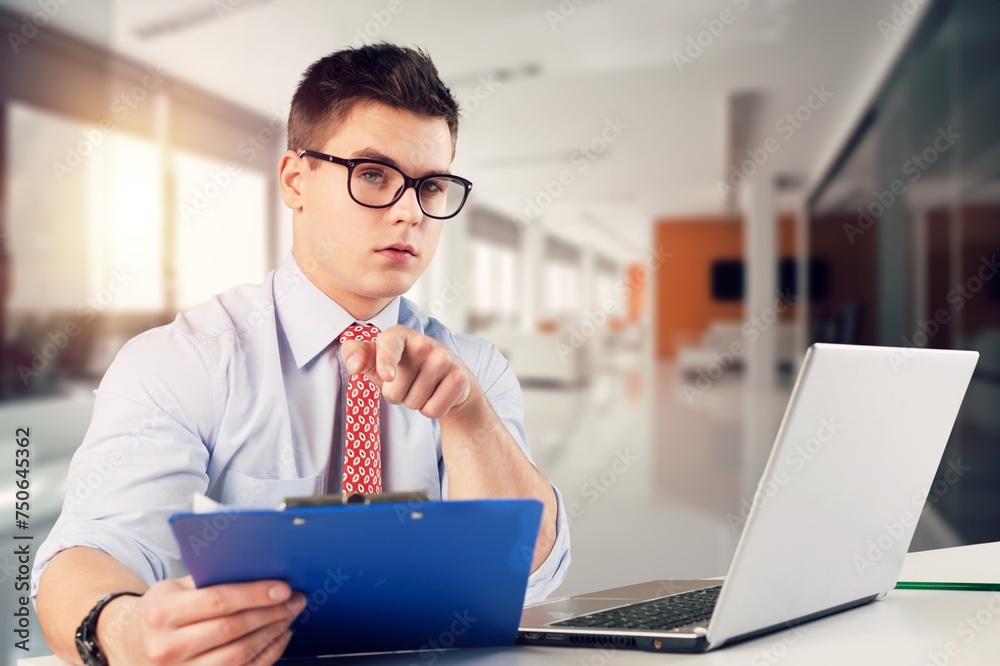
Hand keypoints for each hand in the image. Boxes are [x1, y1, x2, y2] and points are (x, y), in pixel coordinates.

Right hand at [99, 576, 305, 664]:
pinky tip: (277, 639)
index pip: (218, 601)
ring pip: (239, 657)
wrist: (130, 644)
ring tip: (288, 618)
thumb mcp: (174, 588)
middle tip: (295, 601)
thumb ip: (209, 580)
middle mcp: (167, 647)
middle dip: (271, 614)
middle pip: (232, 630)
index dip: (255, 595)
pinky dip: (265, 656)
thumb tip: (259, 571)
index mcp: (162, 613)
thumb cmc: (160, 610)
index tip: (283, 589)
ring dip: (271, 635)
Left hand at [341, 325, 477, 419]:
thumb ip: (357, 356)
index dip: (385, 362)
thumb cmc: (405, 368)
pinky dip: (431, 409)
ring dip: (415, 402)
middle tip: (409, 382)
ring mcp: (444, 359)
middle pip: (394, 391)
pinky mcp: (460, 377)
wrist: (448, 376)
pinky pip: (433, 410)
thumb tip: (355, 366)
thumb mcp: (378, 360)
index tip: (387, 376)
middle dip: (397, 395)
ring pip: (414, 403)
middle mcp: (424, 342)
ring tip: (424, 387)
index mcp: (399, 335)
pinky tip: (437, 394)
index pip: (390, 345)